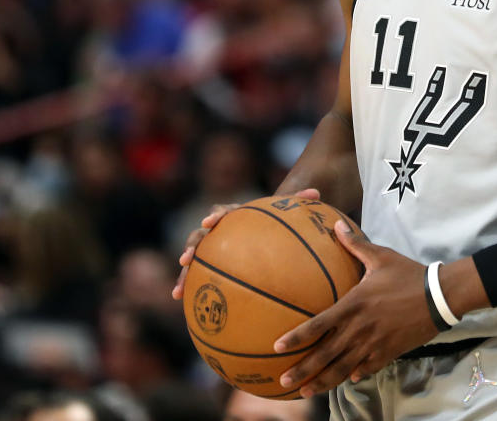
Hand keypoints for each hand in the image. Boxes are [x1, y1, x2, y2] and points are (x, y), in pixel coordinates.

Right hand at [171, 187, 320, 299]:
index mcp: (235, 216)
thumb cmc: (277, 221)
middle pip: (201, 236)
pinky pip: (201, 278)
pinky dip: (191, 289)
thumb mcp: (288, 212)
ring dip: (185, 273)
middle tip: (186, 258)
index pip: (223, 211)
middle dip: (192, 246)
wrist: (266, 230)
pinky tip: (183, 305)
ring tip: (178, 291)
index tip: (211, 221)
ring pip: (196, 260)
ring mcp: (213, 249)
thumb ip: (298, 202)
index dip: (216, 215)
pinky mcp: (212, 266)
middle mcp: (219, 231)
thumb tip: (317, 192)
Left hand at [273, 219, 440, 397]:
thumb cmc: (408, 274)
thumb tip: (336, 225)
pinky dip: (353, 375)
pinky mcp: (389, 353)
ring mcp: (374, 344)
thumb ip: (355, 244)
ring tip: (306, 391)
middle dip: (303, 370)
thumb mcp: (381, 256)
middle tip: (284, 381)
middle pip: (325, 355)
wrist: (440, 296)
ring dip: (322, 382)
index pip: (318, 324)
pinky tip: (345, 381)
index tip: (278, 347)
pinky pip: (366, 369)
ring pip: (342, 369)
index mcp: (353, 304)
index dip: (296, 337)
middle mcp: (360, 328)